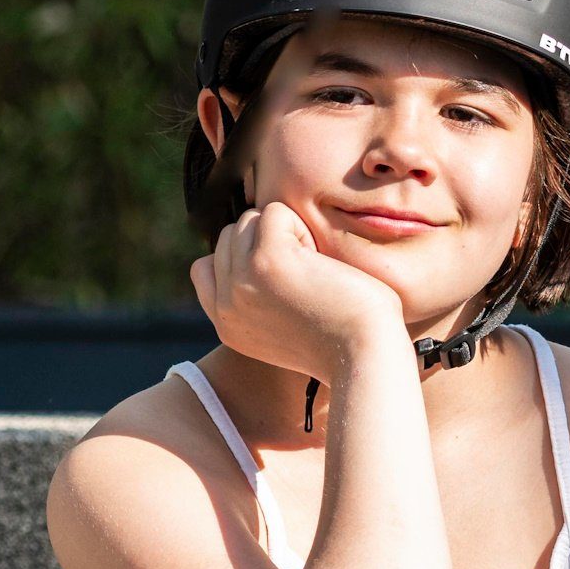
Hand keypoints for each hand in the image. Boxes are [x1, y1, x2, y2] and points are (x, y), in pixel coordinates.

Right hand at [187, 201, 403, 378]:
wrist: (364, 356)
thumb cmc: (343, 339)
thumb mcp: (283, 327)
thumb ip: (257, 297)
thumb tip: (251, 248)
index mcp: (226, 325)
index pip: (204, 268)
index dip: (240, 255)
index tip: (280, 271)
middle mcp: (225, 305)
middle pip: (230, 236)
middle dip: (268, 240)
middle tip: (306, 275)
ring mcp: (241, 281)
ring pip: (250, 220)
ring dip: (287, 232)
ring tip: (313, 269)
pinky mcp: (265, 259)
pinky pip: (275, 212)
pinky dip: (303, 228)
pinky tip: (321, 263)